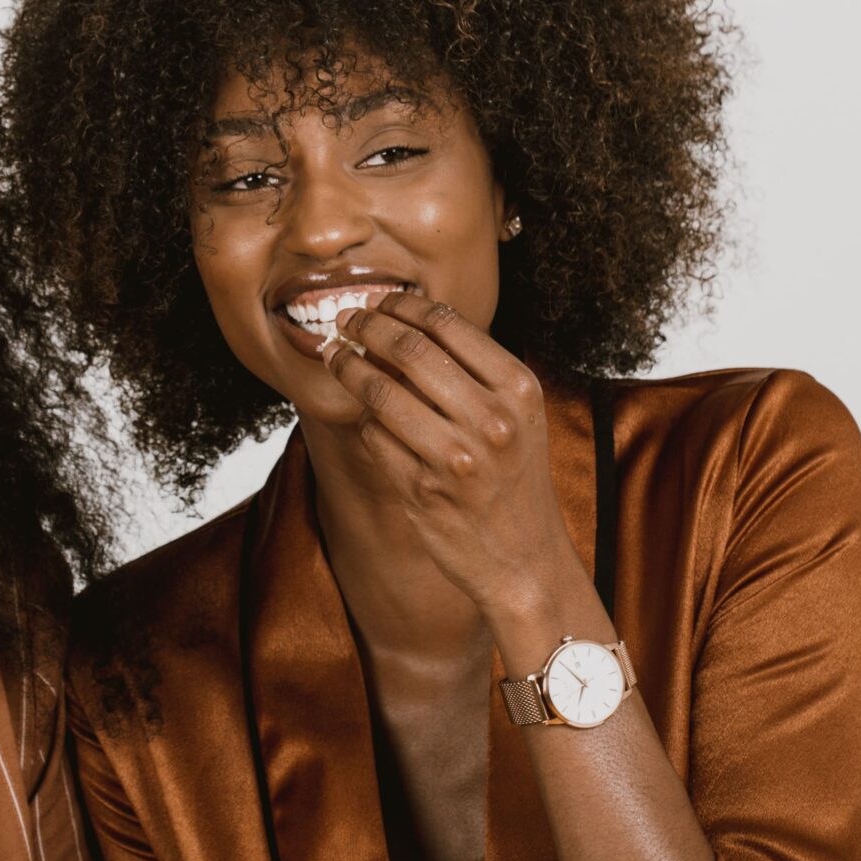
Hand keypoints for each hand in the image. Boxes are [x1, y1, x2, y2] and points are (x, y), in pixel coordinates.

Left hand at [325, 291, 581, 620]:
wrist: (525, 558)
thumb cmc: (516, 478)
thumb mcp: (518, 415)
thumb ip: (474, 370)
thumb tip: (408, 322)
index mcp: (518, 389)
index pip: (447, 325)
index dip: (401, 305)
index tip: (378, 302)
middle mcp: (490, 419)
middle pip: (408, 349)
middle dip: (366, 327)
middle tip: (345, 321)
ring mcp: (455, 457)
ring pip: (380, 391)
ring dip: (348, 367)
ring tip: (335, 357)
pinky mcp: (422, 490)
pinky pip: (374, 437)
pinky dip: (364, 421)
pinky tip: (366, 416)